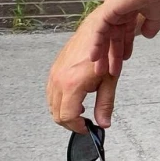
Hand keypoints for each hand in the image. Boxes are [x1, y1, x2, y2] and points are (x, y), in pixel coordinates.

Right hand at [47, 7, 119, 132]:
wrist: (96, 31)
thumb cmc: (105, 53)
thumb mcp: (109, 82)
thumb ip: (105, 105)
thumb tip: (104, 123)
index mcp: (72, 85)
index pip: (67, 116)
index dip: (78, 127)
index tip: (88, 128)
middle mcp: (58, 81)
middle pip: (56, 114)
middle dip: (70, 123)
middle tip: (85, 123)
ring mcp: (53, 75)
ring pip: (51, 105)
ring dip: (64, 112)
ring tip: (81, 112)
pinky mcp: (53, 71)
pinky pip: (50, 94)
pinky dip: (59, 102)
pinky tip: (74, 100)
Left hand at [91, 0, 159, 71]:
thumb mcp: (156, 16)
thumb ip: (151, 25)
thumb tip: (148, 34)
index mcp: (130, 10)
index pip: (123, 32)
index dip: (123, 47)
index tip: (123, 61)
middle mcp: (119, 10)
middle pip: (111, 37)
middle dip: (110, 55)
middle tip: (107, 71)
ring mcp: (112, 10)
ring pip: (103, 36)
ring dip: (103, 54)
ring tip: (101, 70)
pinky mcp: (108, 10)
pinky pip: (98, 30)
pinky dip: (96, 44)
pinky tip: (94, 56)